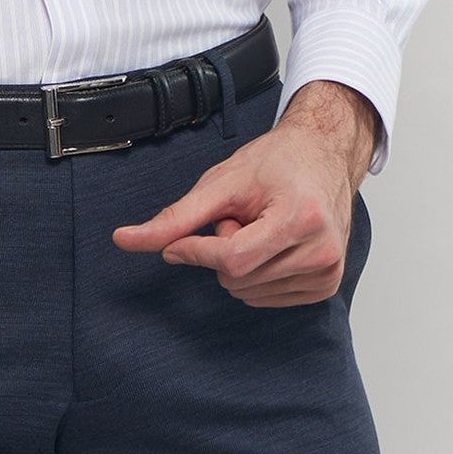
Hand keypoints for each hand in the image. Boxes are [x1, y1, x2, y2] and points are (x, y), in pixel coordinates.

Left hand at [109, 81, 376, 307]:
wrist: (322, 154)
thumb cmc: (276, 161)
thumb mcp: (222, 181)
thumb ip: (176, 216)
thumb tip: (124, 240)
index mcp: (300, 218)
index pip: (232, 259)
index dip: (197, 251)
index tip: (177, 241)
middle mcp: (322, 252)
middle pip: (237, 278)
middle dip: (224, 249)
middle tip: (242, 216)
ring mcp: (328, 273)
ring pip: (248, 294)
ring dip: (240, 264)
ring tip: (260, 227)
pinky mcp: (327, 286)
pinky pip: (266, 300)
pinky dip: (255, 275)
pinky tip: (271, 244)